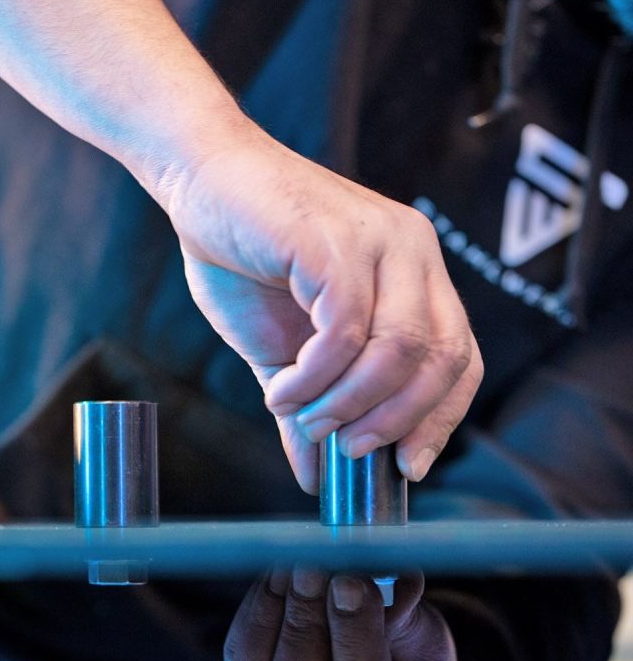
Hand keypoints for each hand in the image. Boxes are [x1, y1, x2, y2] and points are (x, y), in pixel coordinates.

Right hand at [161, 127, 482, 490]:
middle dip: (397, 422)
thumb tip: (314, 478)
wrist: (199, 182)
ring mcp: (378, 241)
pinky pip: (345, 330)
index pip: (459, 357)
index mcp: (414, 272)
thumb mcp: (281, 350)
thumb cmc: (242, 258)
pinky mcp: (336, 242)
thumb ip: (307, 407)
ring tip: (304, 418)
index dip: (440, 419)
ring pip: (398, 350)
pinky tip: (283, 390)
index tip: (406, 465)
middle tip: (348, 449)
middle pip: (441, 359)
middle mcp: (411, 251)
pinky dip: (315, 377)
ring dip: (349, 404)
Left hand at [224, 569, 471, 660]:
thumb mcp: (429, 643)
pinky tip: (275, 578)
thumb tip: (380, 577)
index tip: (349, 582)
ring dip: (271, 614)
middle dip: (304, 623)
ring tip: (291, 567)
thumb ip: (405, 615)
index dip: (353, 635)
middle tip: (311, 568)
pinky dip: (254, 614)